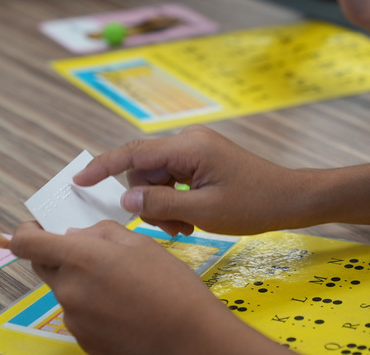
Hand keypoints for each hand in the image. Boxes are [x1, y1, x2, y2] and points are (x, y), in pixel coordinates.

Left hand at [10, 221, 243, 354]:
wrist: (188, 334)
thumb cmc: (170, 284)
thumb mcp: (140, 243)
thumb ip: (100, 233)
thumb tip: (76, 235)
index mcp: (79, 258)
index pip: (25, 243)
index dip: (26, 232)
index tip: (38, 228)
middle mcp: (67, 289)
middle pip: (44, 266)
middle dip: (60, 255)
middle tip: (94, 254)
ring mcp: (73, 318)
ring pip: (65, 290)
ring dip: (82, 283)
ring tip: (121, 286)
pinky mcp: (83, 340)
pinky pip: (79, 315)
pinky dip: (93, 307)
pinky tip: (123, 308)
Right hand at [73, 125, 315, 235]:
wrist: (290, 198)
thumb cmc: (254, 204)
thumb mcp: (204, 212)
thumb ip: (160, 205)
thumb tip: (125, 198)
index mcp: (188, 147)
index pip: (133, 153)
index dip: (102, 166)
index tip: (79, 180)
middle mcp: (189, 142)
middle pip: (145, 170)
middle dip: (150, 201)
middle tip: (173, 228)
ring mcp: (197, 150)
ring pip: (158, 179)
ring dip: (164, 205)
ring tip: (188, 228)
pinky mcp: (203, 160)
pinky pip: (175, 180)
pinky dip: (177, 201)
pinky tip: (193, 220)